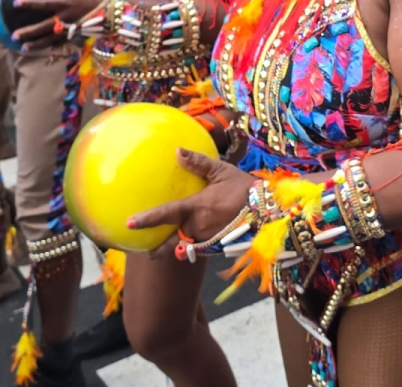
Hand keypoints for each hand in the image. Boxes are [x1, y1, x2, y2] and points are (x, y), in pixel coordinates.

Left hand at [11, 0, 107, 50]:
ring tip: (23, 48)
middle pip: (44, 27)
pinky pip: (59, 43)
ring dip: (36, 44)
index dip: (30, 3)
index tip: (15, 3)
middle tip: (14, 36)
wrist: (113, 12)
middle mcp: (66, 18)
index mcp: (66, 3)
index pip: (44, 4)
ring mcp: (70, 29)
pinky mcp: (75, 35)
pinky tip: (40, 49)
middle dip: (29, 32)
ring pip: (50, 39)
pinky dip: (49, 46)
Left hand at [127, 149, 256, 258]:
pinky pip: (201, 249)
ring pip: (185, 249)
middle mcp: (199, 227)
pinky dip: (193, 249)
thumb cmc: (247, 189)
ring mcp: (209, 241)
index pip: (166, 214)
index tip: (129, 223)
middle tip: (146, 251)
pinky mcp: (220, 248)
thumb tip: (177, 150)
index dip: (146, 220)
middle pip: (171, 244)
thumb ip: (198, 163)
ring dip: (175, 250)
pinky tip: (191, 245)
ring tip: (164, 251)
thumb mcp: (222, 171)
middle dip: (157, 250)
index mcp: (196, 207)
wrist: (272, 211)